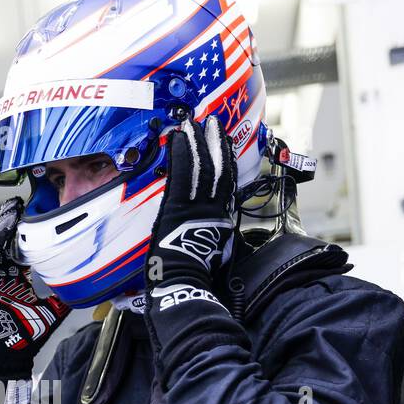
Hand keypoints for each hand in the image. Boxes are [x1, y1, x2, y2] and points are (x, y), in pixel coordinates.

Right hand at [0, 198, 69, 378]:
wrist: (10, 355)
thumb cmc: (27, 335)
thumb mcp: (53, 309)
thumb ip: (64, 294)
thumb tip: (86, 284)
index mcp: (15, 278)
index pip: (19, 248)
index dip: (24, 231)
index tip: (33, 213)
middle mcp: (1, 276)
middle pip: (4, 242)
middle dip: (10, 222)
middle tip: (19, 203)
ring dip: (1, 228)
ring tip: (11, 210)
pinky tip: (2, 231)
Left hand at [143, 115, 238, 314]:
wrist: (185, 281)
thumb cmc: (198, 275)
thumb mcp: (217, 254)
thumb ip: (217, 237)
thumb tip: (218, 235)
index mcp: (221, 217)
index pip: (226, 182)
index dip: (227, 159)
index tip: (226, 142)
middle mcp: (211, 206)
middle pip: (217, 168)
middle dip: (215, 142)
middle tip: (213, 121)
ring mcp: (194, 204)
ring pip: (200, 166)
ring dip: (198, 142)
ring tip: (195, 122)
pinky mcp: (176, 205)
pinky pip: (180, 174)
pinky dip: (180, 154)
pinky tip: (178, 138)